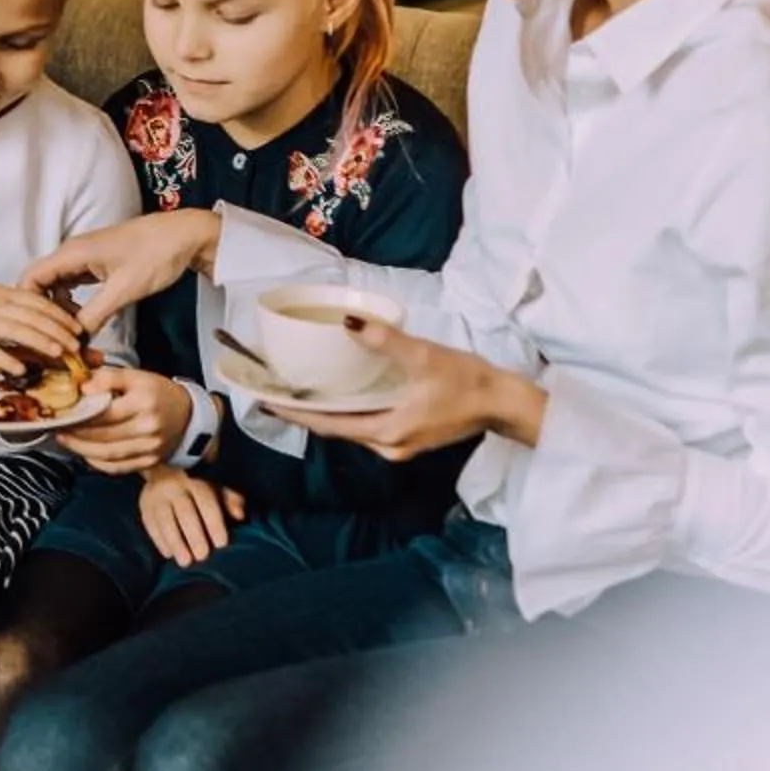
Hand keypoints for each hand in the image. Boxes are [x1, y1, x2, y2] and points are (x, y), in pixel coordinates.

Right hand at [0, 280, 82, 371]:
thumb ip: (14, 304)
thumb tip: (42, 318)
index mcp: (3, 293)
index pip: (38, 302)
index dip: (59, 315)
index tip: (77, 328)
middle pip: (32, 317)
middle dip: (57, 331)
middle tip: (76, 346)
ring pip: (16, 330)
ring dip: (40, 341)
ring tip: (59, 353)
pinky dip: (7, 359)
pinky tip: (22, 370)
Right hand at [20, 211, 219, 333]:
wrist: (184, 235)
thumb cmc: (156, 255)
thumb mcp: (124, 290)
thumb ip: (94, 315)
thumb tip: (74, 341)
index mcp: (72, 253)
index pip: (31, 278)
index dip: (29, 307)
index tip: (39, 332)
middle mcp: (72, 252)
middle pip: (40, 283)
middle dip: (44, 312)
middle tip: (55, 339)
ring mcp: (84, 258)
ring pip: (56, 286)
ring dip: (59, 310)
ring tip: (71, 334)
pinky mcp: (96, 264)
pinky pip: (72, 285)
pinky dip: (72, 303)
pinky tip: (83, 320)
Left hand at [63, 367, 196, 475]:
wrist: (188, 415)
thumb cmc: (158, 393)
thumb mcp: (137, 376)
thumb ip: (109, 377)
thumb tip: (83, 387)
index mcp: (144, 402)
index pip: (105, 412)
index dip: (81, 415)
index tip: (63, 413)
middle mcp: (148, 428)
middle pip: (104, 436)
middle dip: (76, 434)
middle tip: (57, 428)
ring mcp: (150, 448)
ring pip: (108, 454)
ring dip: (81, 449)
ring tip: (65, 440)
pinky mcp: (149, 462)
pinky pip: (117, 467)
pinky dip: (97, 462)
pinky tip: (84, 452)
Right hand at [139, 469, 246, 568]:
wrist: (165, 468)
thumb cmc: (198, 485)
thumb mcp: (216, 487)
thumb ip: (231, 500)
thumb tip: (240, 515)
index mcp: (196, 480)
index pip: (206, 502)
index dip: (214, 523)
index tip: (221, 544)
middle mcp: (175, 485)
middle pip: (185, 512)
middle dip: (194, 536)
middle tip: (202, 556)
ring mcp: (156, 494)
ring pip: (165, 519)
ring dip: (175, 542)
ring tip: (185, 562)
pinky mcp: (144, 504)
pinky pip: (150, 523)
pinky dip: (159, 540)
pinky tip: (168, 554)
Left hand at [257, 317, 546, 464]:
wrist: (503, 402)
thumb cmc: (466, 381)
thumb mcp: (423, 356)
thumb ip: (384, 341)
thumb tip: (347, 325)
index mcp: (386, 433)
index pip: (328, 426)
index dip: (295, 414)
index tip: (265, 403)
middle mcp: (387, 446)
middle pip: (336, 429)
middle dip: (305, 412)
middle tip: (275, 391)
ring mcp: (399, 444)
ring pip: (352, 428)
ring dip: (327, 411)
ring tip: (299, 390)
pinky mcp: (408, 435)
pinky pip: (368, 425)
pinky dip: (349, 410)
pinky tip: (339, 393)